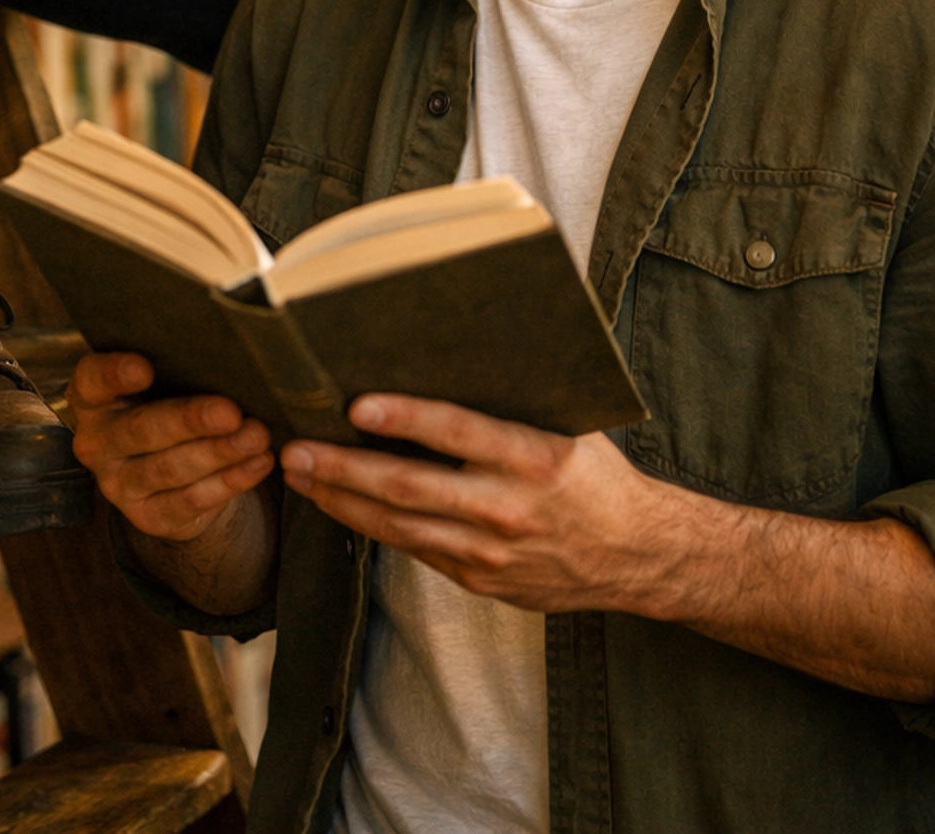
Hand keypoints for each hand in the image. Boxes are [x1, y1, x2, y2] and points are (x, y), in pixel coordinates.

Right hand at [67, 352, 275, 541]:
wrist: (168, 470)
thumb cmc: (166, 404)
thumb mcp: (161, 382)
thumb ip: (177, 366)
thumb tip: (228, 353)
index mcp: (94, 399)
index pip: (92, 381)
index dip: (114, 374)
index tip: (145, 368)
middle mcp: (98, 443)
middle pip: (141, 430)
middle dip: (189, 420)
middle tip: (229, 412)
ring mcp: (120, 485)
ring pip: (170, 469)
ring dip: (218, 453)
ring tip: (256, 436)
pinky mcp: (149, 516)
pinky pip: (191, 500)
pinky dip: (230, 481)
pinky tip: (257, 462)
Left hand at [279, 393, 665, 614]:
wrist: (637, 555)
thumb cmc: (595, 475)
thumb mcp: (566, 426)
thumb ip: (510, 404)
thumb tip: (446, 355)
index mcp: (533, 457)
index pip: (458, 431)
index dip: (405, 418)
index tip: (356, 405)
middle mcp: (507, 506)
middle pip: (410, 487)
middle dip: (345, 469)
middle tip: (297, 450)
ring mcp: (490, 550)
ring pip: (401, 527)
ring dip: (344, 502)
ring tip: (302, 478)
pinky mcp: (481, 579)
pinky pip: (417, 551)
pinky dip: (375, 528)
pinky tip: (344, 507)